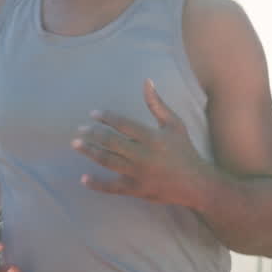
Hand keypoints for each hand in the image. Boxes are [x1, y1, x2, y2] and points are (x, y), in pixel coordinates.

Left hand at [74, 78, 209, 206]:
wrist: (195, 183)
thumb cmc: (184, 150)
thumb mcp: (175, 124)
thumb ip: (157, 104)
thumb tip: (146, 81)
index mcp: (153, 137)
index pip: (123, 124)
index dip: (106, 118)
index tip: (93, 114)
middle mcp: (143, 155)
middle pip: (111, 142)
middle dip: (93, 134)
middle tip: (80, 130)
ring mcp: (138, 174)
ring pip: (108, 162)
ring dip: (90, 152)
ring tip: (76, 145)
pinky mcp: (135, 190)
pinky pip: (112, 188)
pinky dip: (96, 184)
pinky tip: (83, 178)